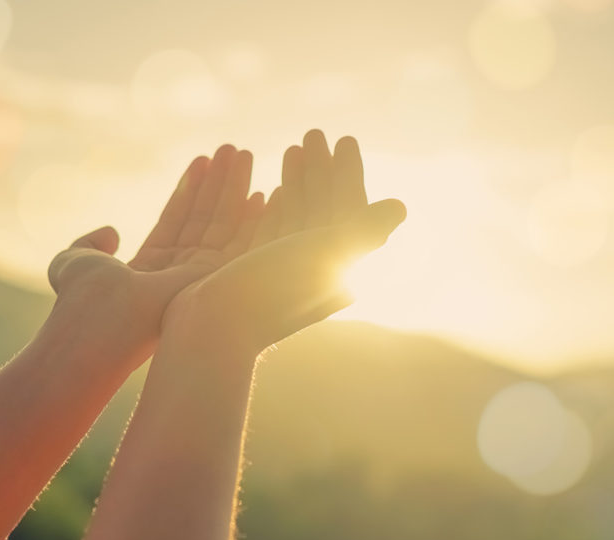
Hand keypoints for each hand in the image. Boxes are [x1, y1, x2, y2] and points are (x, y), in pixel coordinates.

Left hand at [43, 145, 264, 364]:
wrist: (100, 319)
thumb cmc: (82, 297)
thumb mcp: (75, 261)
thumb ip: (89, 243)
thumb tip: (111, 232)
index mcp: (150, 269)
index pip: (176, 221)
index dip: (190, 190)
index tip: (203, 160)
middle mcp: (178, 274)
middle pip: (204, 218)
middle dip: (219, 183)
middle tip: (232, 149)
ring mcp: (199, 278)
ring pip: (223, 225)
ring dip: (235, 189)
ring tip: (245, 155)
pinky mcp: (216, 280)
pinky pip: (241, 245)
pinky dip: (254, 221)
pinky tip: (263, 194)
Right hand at [164, 130, 405, 356]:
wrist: (213, 331)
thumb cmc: (270, 290)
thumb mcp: (324, 254)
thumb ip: (363, 229)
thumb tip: (400, 207)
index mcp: (336, 268)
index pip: (349, 211)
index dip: (349, 175)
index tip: (344, 139)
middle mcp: (313, 272)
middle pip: (323, 210)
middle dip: (321, 171)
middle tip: (314, 134)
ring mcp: (281, 274)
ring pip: (296, 218)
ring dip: (297, 182)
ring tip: (293, 148)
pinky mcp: (251, 276)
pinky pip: (270, 233)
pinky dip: (273, 208)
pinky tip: (269, 190)